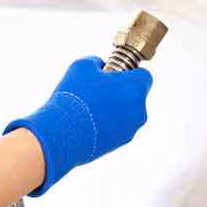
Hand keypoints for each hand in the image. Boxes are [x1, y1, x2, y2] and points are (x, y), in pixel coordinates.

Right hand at [3, 56, 152, 196]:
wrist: (62, 133)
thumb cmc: (75, 97)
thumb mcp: (82, 65)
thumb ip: (98, 62)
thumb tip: (101, 67)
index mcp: (135, 89)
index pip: (144, 76)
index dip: (129, 72)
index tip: (115, 72)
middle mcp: (138, 111)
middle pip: (135, 95)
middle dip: (120, 90)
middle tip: (98, 88)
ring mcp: (130, 130)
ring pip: (127, 112)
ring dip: (113, 107)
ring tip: (90, 105)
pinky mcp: (119, 144)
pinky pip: (118, 126)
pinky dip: (108, 122)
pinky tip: (88, 120)